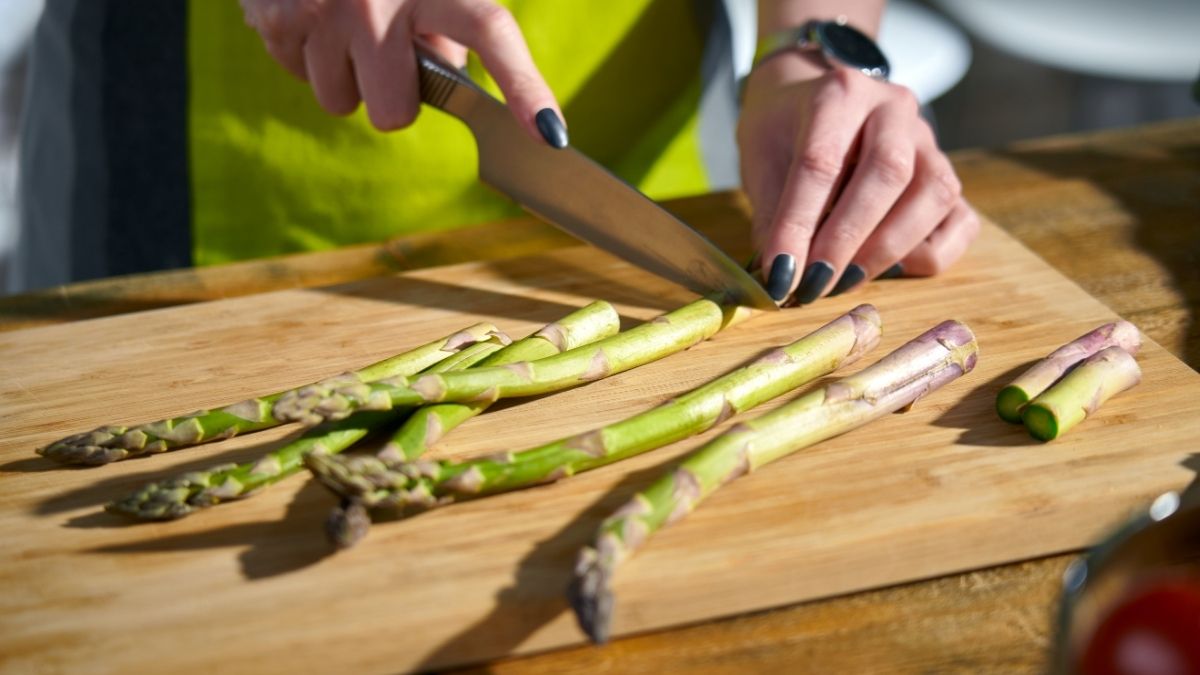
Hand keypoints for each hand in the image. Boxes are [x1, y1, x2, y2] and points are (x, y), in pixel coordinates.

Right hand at [240, 0, 566, 144]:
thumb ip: (449, 27)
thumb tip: (444, 84)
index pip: (490, 32)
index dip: (524, 88)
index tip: (550, 134)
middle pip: (395, 112)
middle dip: (392, 95)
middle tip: (385, 50)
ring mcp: (325, 10)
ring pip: (342, 101)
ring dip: (346, 74)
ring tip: (344, 20)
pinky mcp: (278, 18)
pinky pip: (299, 77)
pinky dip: (307, 54)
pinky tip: (314, 15)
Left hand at [738, 51, 978, 304]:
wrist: (811, 97)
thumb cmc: (784, 131)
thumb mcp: (760, 159)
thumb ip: (772, 214)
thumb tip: (783, 277)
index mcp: (839, 93)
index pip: (821, 162)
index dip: (799, 224)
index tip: (781, 273)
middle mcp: (894, 108)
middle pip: (889, 173)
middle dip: (848, 239)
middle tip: (815, 283)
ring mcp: (929, 140)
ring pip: (934, 195)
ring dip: (888, 249)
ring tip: (843, 280)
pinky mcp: (947, 174)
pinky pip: (960, 221)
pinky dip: (927, 254)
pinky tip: (886, 267)